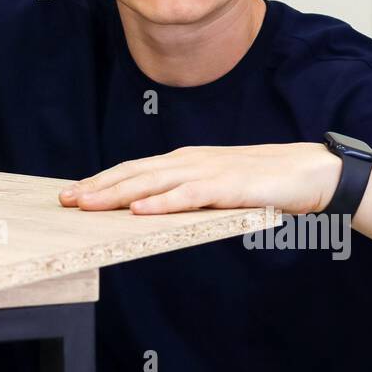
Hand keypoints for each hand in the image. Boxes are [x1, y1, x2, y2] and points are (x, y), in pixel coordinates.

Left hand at [58, 143, 341, 215]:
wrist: (306, 172)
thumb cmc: (258, 182)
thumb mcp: (213, 187)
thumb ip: (184, 194)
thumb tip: (151, 209)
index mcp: (183, 160)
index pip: (133, 169)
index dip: (101, 180)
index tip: (72, 192)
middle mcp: (188, 160)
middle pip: (134, 173)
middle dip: (97, 186)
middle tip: (65, 199)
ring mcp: (206, 170)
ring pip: (152, 182)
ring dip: (117, 193)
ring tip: (88, 204)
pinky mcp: (226, 185)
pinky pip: (187, 195)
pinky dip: (161, 202)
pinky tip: (139, 210)